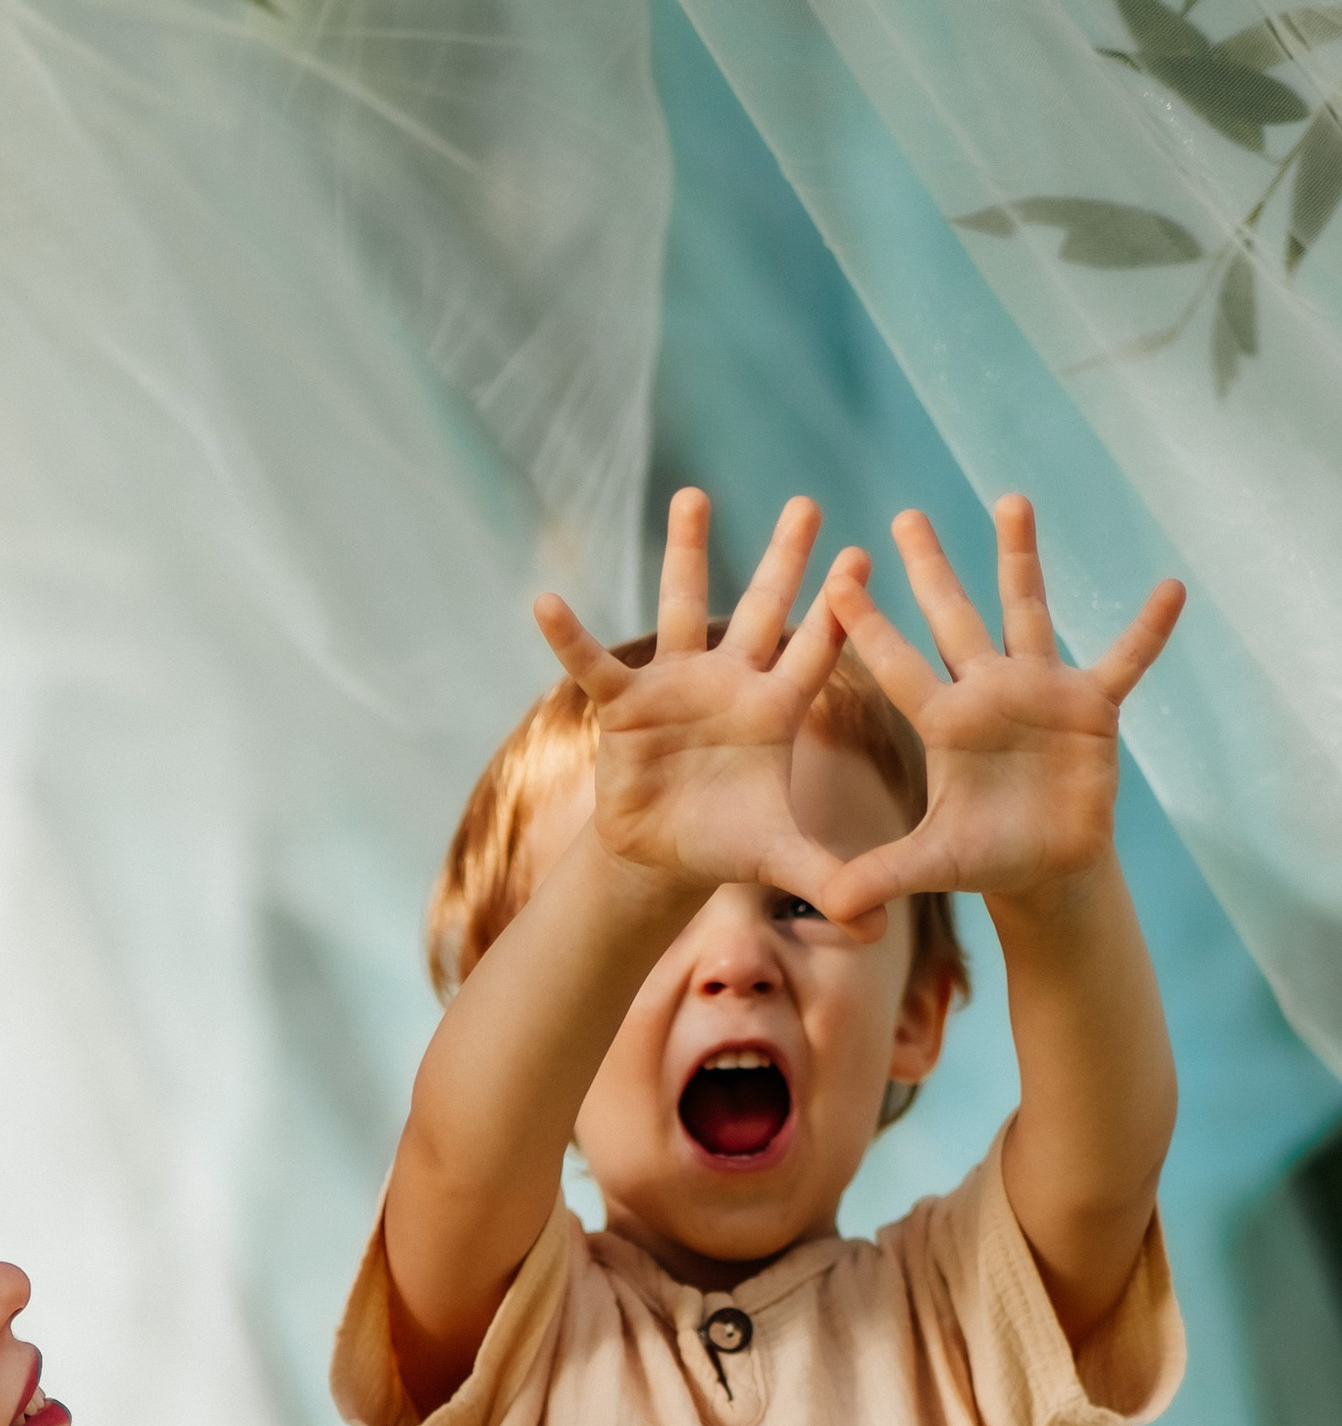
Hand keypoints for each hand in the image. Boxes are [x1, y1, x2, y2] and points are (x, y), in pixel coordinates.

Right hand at [535, 487, 872, 922]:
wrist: (663, 855)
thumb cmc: (727, 844)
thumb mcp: (780, 859)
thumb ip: (830, 880)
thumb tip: (879, 929)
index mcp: (776, 711)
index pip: (815, 652)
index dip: (837, 610)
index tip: (862, 555)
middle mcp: (732, 683)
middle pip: (763, 610)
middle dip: (784, 558)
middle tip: (808, 501)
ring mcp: (678, 686)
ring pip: (685, 607)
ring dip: (687, 553)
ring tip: (694, 495)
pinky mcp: (626, 704)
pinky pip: (593, 665)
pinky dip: (570, 637)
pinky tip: (545, 602)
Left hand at [820, 496, 1183, 915]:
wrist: (1046, 868)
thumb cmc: (985, 859)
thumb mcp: (930, 867)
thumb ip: (879, 877)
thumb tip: (827, 909)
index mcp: (943, 723)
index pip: (897, 666)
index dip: (868, 624)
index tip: (837, 575)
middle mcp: (985, 692)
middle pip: (952, 617)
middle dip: (928, 568)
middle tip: (905, 517)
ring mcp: (1039, 691)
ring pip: (1027, 610)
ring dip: (1020, 558)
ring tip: (1009, 499)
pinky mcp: (1091, 706)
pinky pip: (1126, 660)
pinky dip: (1148, 631)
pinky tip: (1171, 589)